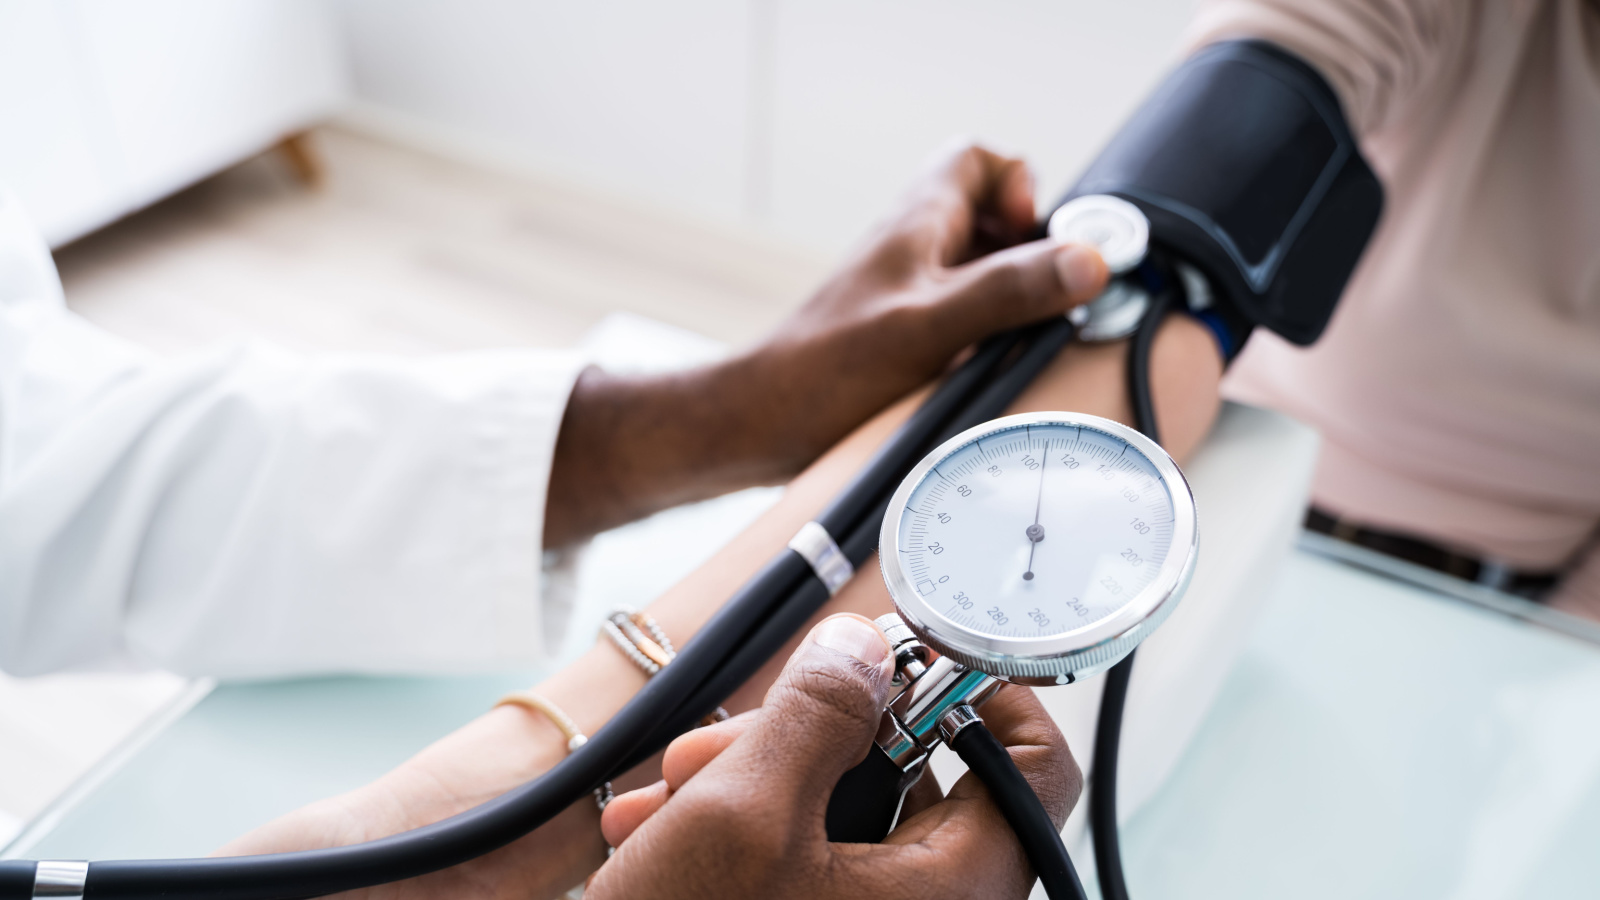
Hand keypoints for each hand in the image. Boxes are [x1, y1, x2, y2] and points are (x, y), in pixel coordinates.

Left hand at [545, 142, 1110, 544]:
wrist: (759, 425)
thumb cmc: (825, 373)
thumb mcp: (932, 325)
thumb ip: (1010, 290)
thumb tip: (1087, 262)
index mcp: (917, 224)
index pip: (980, 160)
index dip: (1020, 188)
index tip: (1034, 239)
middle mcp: (912, 251)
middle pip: (992, 220)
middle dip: (1029, 254)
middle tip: (1039, 300)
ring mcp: (905, 294)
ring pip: (979, 273)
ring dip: (1008, 301)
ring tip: (1013, 341)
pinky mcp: (899, 338)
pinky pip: (960, 319)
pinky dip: (983, 337)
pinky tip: (982, 374)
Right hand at [588, 614, 1080, 898]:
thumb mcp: (747, 812)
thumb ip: (817, 712)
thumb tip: (863, 648)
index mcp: (955, 890)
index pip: (1035, 765)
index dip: (986, 690)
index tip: (912, 654)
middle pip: (915, 775)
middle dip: (809, 735)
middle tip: (732, 734)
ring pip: (843, 810)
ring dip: (753, 778)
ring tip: (671, 792)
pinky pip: (808, 855)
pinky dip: (743, 827)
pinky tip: (664, 828)